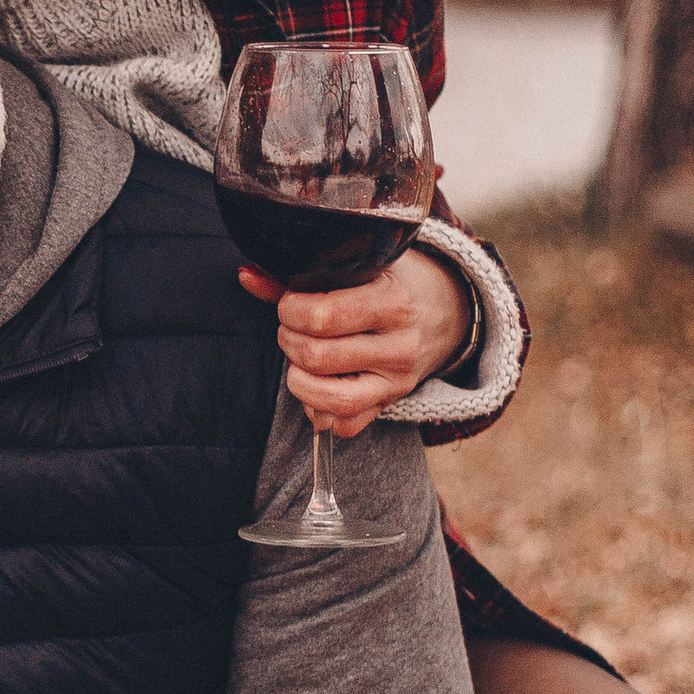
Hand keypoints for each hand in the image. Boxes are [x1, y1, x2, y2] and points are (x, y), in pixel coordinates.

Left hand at [239, 245, 474, 436]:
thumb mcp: (359, 269)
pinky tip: (321, 382)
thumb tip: (247, 276)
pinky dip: (320, 410)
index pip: (323, 316)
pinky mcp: (391, 404)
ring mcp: (397, 381)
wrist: (446, 310)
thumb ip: (301, 276)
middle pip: (318, 357)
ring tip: (299, 358)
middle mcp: (400, 345)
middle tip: (291, 328)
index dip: (290, 310)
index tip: (290, 304)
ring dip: (299, 379)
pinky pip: (345, 425)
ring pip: (329, 399)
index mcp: (393, 300)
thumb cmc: (391, 283)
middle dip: (289, 341)